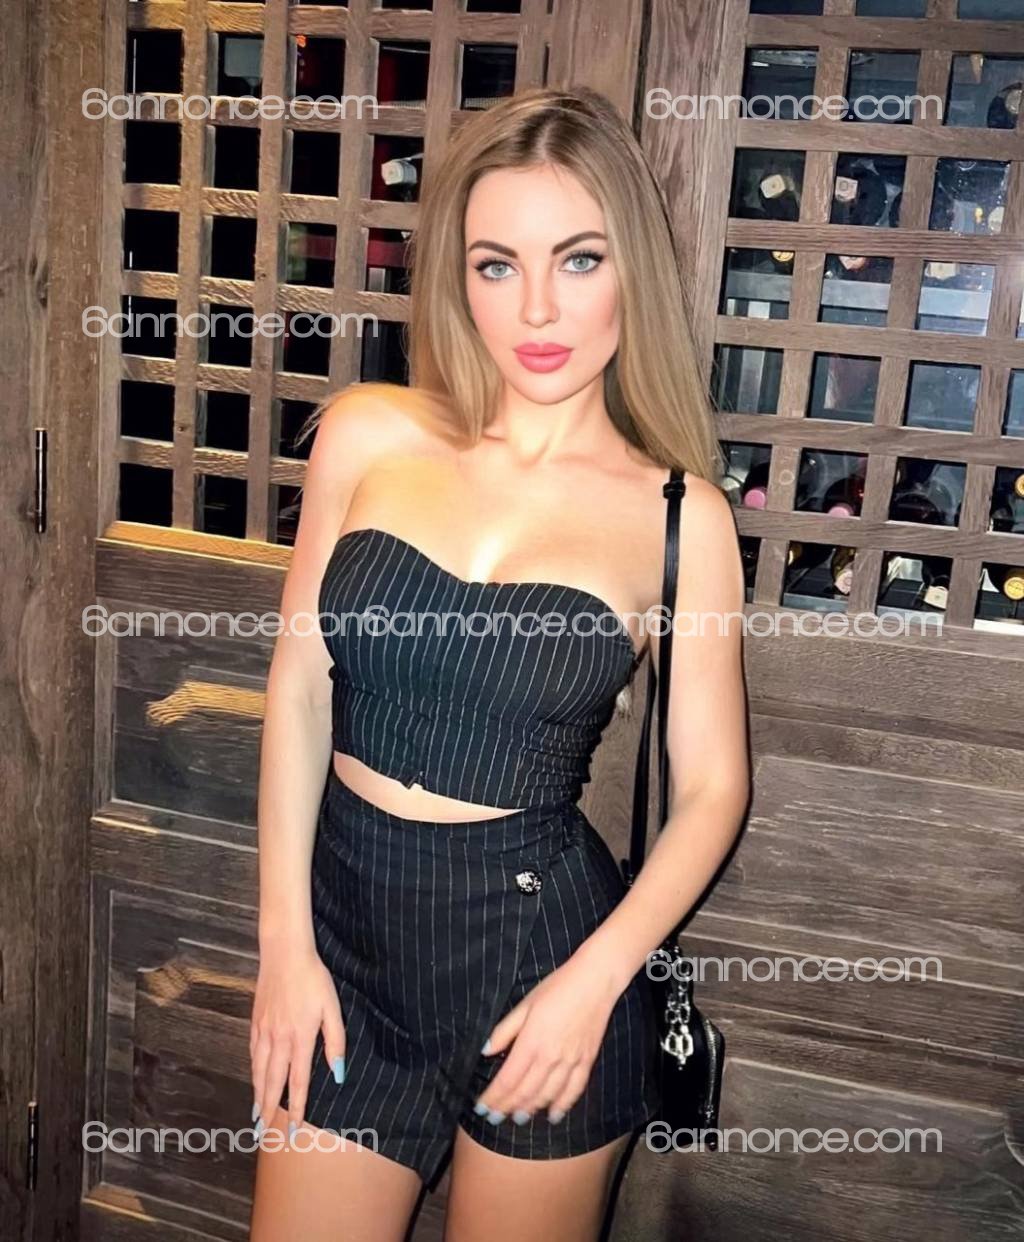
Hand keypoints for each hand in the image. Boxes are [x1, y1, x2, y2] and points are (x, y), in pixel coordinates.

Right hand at [249, 938, 345, 1137]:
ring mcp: (263, 1031)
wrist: (284, 953)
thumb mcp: (332, 1008)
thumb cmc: (314, 978)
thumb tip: (338, 1073)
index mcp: (300, 1038)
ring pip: (259, 1070)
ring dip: (258, 1094)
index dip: (297, 1107)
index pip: (298, 1081)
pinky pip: (253, 1053)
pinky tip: (255, 1077)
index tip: (295, 1129)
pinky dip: (253, 1071)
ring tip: (256, 1114)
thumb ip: (335, 1041)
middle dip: (269, 1110)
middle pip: (272, 1082)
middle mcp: (278, 1039)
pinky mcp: (255, 1021)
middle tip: (265, 1134)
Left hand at [474, 951, 620, 1123]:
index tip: (482, 1107)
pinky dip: (562, 1106)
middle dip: (507, 1107)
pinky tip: (553, 1115)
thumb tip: (485, 1051)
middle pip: (525, 1092)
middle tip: (495, 1117)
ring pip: (547, 1095)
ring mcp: (571, 1062)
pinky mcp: (587, 1061)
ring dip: (531, 1109)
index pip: (508, 1080)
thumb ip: (504, 1030)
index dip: (494, 1097)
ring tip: (517, 1118)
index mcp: (532, 1042)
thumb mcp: (524, 1004)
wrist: (595, 981)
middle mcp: (551, 1057)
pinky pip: (574, 1091)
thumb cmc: (557, 988)